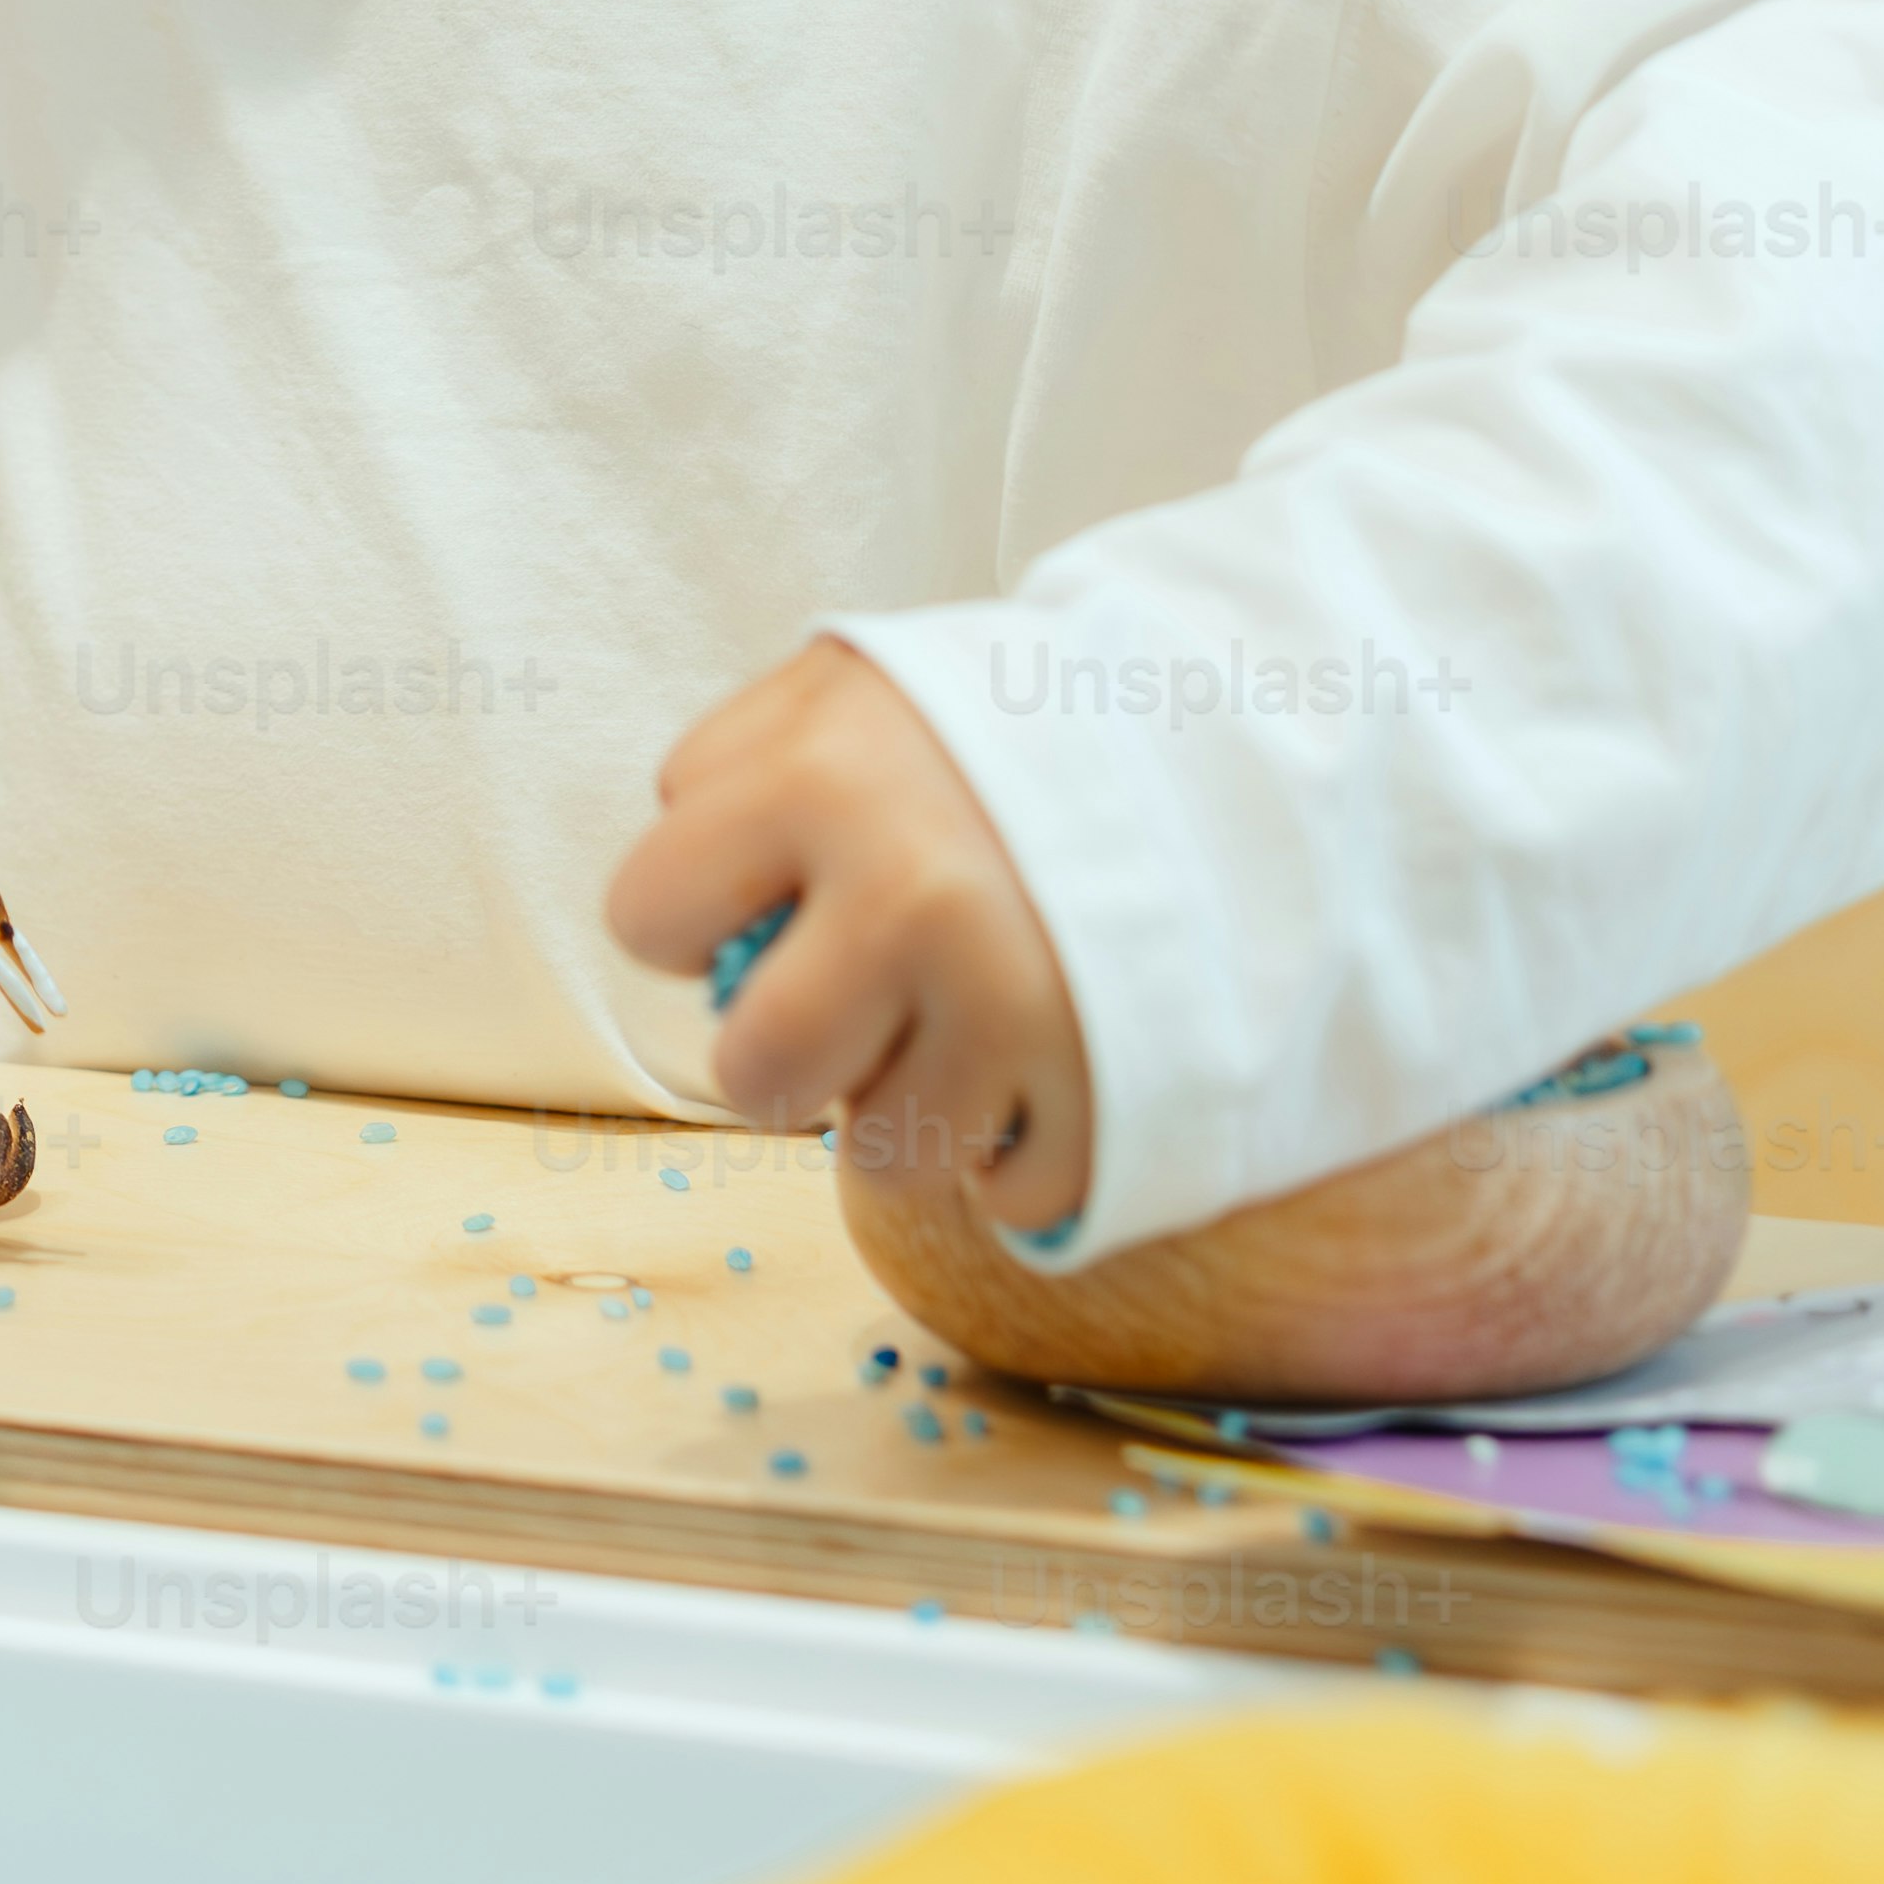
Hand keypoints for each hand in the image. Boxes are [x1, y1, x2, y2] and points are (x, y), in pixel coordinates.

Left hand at [605, 634, 1098, 1242]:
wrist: (1237, 735)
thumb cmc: (1005, 722)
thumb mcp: (850, 685)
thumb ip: (730, 768)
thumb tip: (680, 907)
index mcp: (824, 780)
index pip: (646, 917)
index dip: (689, 917)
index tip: (758, 896)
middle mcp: (915, 901)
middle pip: (753, 1074)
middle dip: (781, 1053)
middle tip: (845, 1000)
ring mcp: (1022, 1006)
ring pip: (883, 1158)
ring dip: (909, 1108)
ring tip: (956, 1022)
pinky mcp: (1118, 1094)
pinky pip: (1010, 1198)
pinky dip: (1019, 1152)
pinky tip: (1041, 1064)